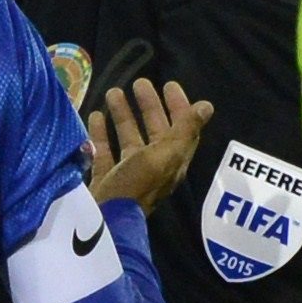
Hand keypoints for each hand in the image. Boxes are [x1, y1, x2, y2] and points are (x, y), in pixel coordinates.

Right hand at [85, 78, 213, 213]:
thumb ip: (184, 130)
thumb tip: (207, 106)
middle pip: (154, 130)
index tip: (168, 85)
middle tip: (140, 82)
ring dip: (123, 115)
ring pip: (128, 138)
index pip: (181, 128)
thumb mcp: (164, 155)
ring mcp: (127, 173)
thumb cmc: (137, 184)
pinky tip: (94, 115)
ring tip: (113, 92)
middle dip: (149, 105)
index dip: (178, 106)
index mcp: (170, 160)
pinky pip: (105, 151)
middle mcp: (152, 166)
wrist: (105, 219)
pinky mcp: (106, 179)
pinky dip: (101, 133)